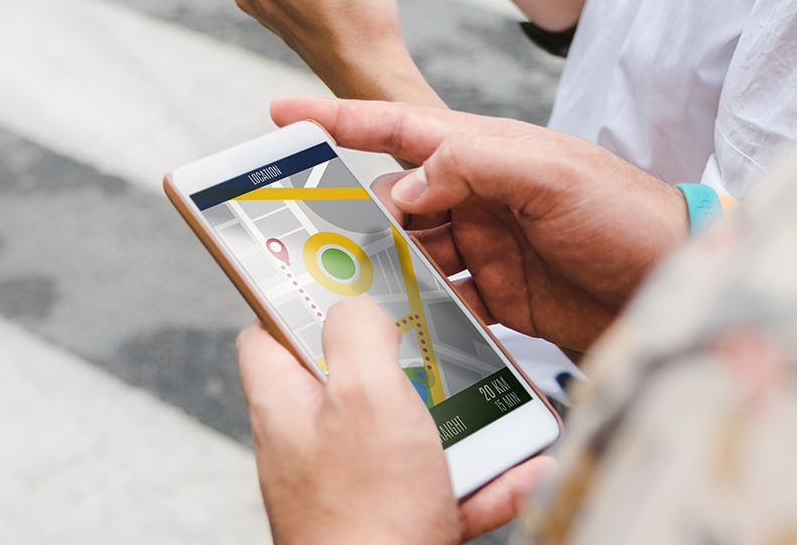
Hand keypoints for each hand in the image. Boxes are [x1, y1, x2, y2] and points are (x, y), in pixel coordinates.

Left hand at [241, 297, 553, 544]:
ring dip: (462, 422)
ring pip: (411, 433)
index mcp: (286, 402)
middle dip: (410, 362)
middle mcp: (311, 443)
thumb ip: (357, 335)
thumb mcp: (364, 395)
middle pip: (356, 378)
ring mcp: (352, 486)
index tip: (347, 275)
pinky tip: (525, 468)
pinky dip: (486, 480)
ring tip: (503, 407)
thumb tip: (355, 303)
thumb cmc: (363, 512)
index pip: (270, 331)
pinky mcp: (393, 522)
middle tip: (447, 347)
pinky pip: (445, 488)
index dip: (305, 298)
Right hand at [272, 96, 686, 351]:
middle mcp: (476, 197)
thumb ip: (472, 166)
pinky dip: (417, 310)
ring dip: (383, 270)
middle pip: (391, 201)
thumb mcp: (552, 174)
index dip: (339, 119)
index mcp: (485, 153)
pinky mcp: (496, 298)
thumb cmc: (631, 216)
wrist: (682, 287)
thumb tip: (400, 189)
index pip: (398, 129)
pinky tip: (401, 322)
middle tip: (314, 237)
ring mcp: (484, 248)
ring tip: (355, 288)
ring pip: (407, 254)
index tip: (282, 112)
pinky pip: (438, 301)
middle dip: (353, 215)